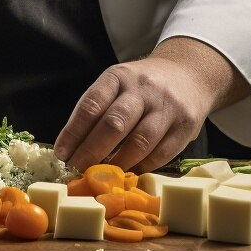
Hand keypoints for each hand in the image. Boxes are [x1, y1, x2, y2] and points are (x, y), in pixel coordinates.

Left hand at [52, 37, 246, 173]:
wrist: (189, 74)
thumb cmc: (142, 87)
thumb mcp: (118, 84)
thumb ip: (98, 110)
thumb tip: (73, 149)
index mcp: (119, 76)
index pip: (92, 105)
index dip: (73, 132)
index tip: (62, 153)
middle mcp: (144, 89)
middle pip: (114, 124)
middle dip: (91, 151)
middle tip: (78, 169)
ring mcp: (167, 107)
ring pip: (139, 142)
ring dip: (117, 164)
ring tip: (102, 177)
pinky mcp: (186, 126)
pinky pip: (161, 154)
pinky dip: (141, 168)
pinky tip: (128, 174)